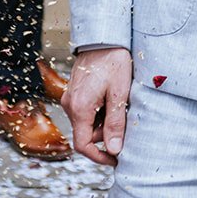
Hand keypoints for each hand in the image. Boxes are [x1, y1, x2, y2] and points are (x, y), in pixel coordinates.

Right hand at [63, 47, 132, 165]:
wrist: (103, 38)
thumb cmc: (113, 62)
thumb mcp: (119, 93)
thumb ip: (115, 123)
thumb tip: (114, 149)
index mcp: (80, 108)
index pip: (83, 145)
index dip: (99, 157)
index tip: (115, 159)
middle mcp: (70, 105)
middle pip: (86, 134)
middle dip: (105, 135)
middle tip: (125, 122)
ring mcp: (71, 98)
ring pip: (86, 123)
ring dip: (103, 122)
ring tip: (120, 105)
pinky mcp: (75, 92)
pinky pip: (85, 112)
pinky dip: (99, 112)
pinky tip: (112, 99)